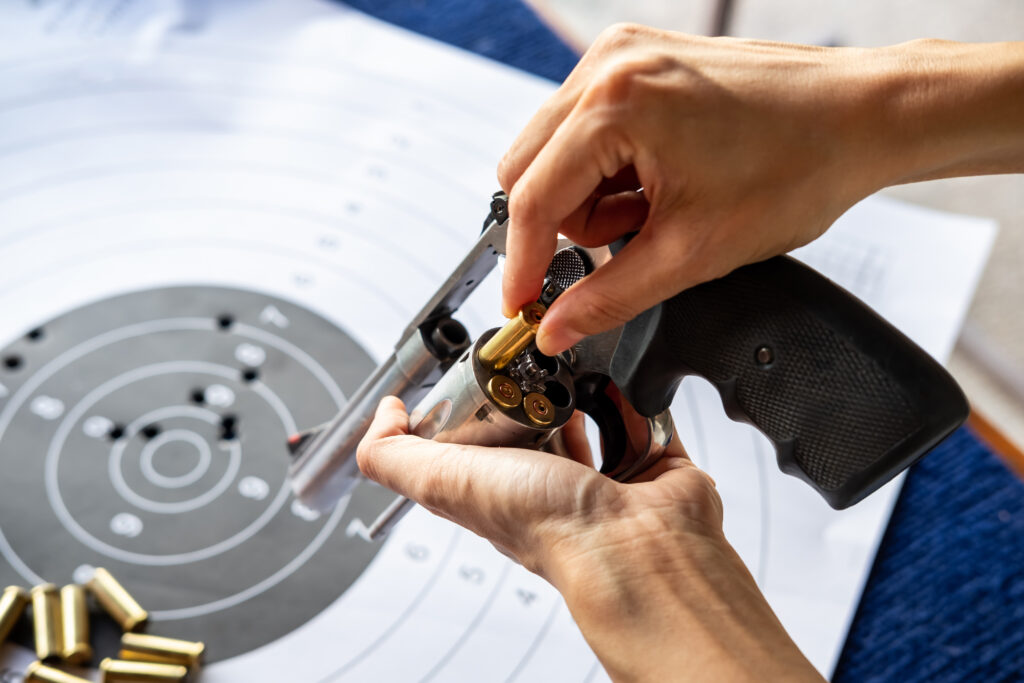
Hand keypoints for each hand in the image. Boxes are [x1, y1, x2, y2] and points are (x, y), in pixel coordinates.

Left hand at [357, 397, 822, 681]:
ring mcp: (603, 473)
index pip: (479, 432)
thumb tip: (382, 416)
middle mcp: (548, 481)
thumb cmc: (550, 526)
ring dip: (590, 386)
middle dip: (539, 384)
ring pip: (591, 410)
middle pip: (537, 414)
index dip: (478, 397)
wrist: (635, 544)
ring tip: (585, 371)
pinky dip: (637, 399)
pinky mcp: (648, 461)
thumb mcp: (444, 480)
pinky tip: (625, 391)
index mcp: (498, 485)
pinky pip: (642, 414)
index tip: (485, 368)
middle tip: (541, 363)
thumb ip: (394, 454)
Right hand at [498, 26, 1023, 354]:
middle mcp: (608, 65)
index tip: (523, 305)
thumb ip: (611, 296)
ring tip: (660, 208)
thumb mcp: (693, 251)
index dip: (523, 264)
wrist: (860, 117)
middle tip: (629, 243)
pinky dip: (610, 168)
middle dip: (566, 223)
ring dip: (592, 196)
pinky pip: (586, 127)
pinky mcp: (639, 58)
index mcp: (616, 103)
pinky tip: (660, 180)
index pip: (533, 199)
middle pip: (528, 168)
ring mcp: (622, 54)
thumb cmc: (797, 168)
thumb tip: (557, 329)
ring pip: (554, 150)